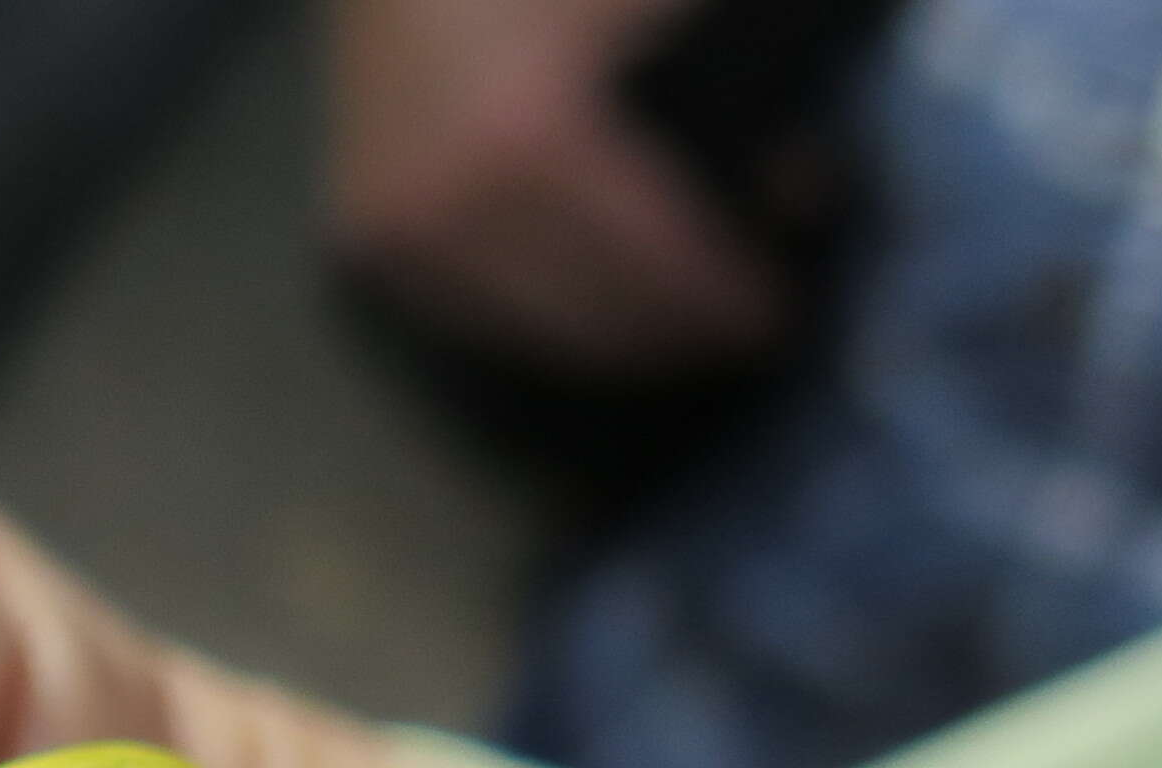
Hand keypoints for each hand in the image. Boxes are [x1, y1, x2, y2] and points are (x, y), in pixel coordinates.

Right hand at [327, 0, 791, 376]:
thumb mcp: (663, 0)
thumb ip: (746, 85)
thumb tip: (798, 187)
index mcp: (525, 143)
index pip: (652, 267)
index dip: (723, 303)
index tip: (778, 320)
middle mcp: (444, 209)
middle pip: (587, 325)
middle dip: (671, 336)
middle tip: (734, 328)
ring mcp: (391, 232)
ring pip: (523, 338)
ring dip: (605, 339)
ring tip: (669, 318)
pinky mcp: (362, 238)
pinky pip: (467, 314)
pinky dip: (538, 320)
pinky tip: (588, 300)